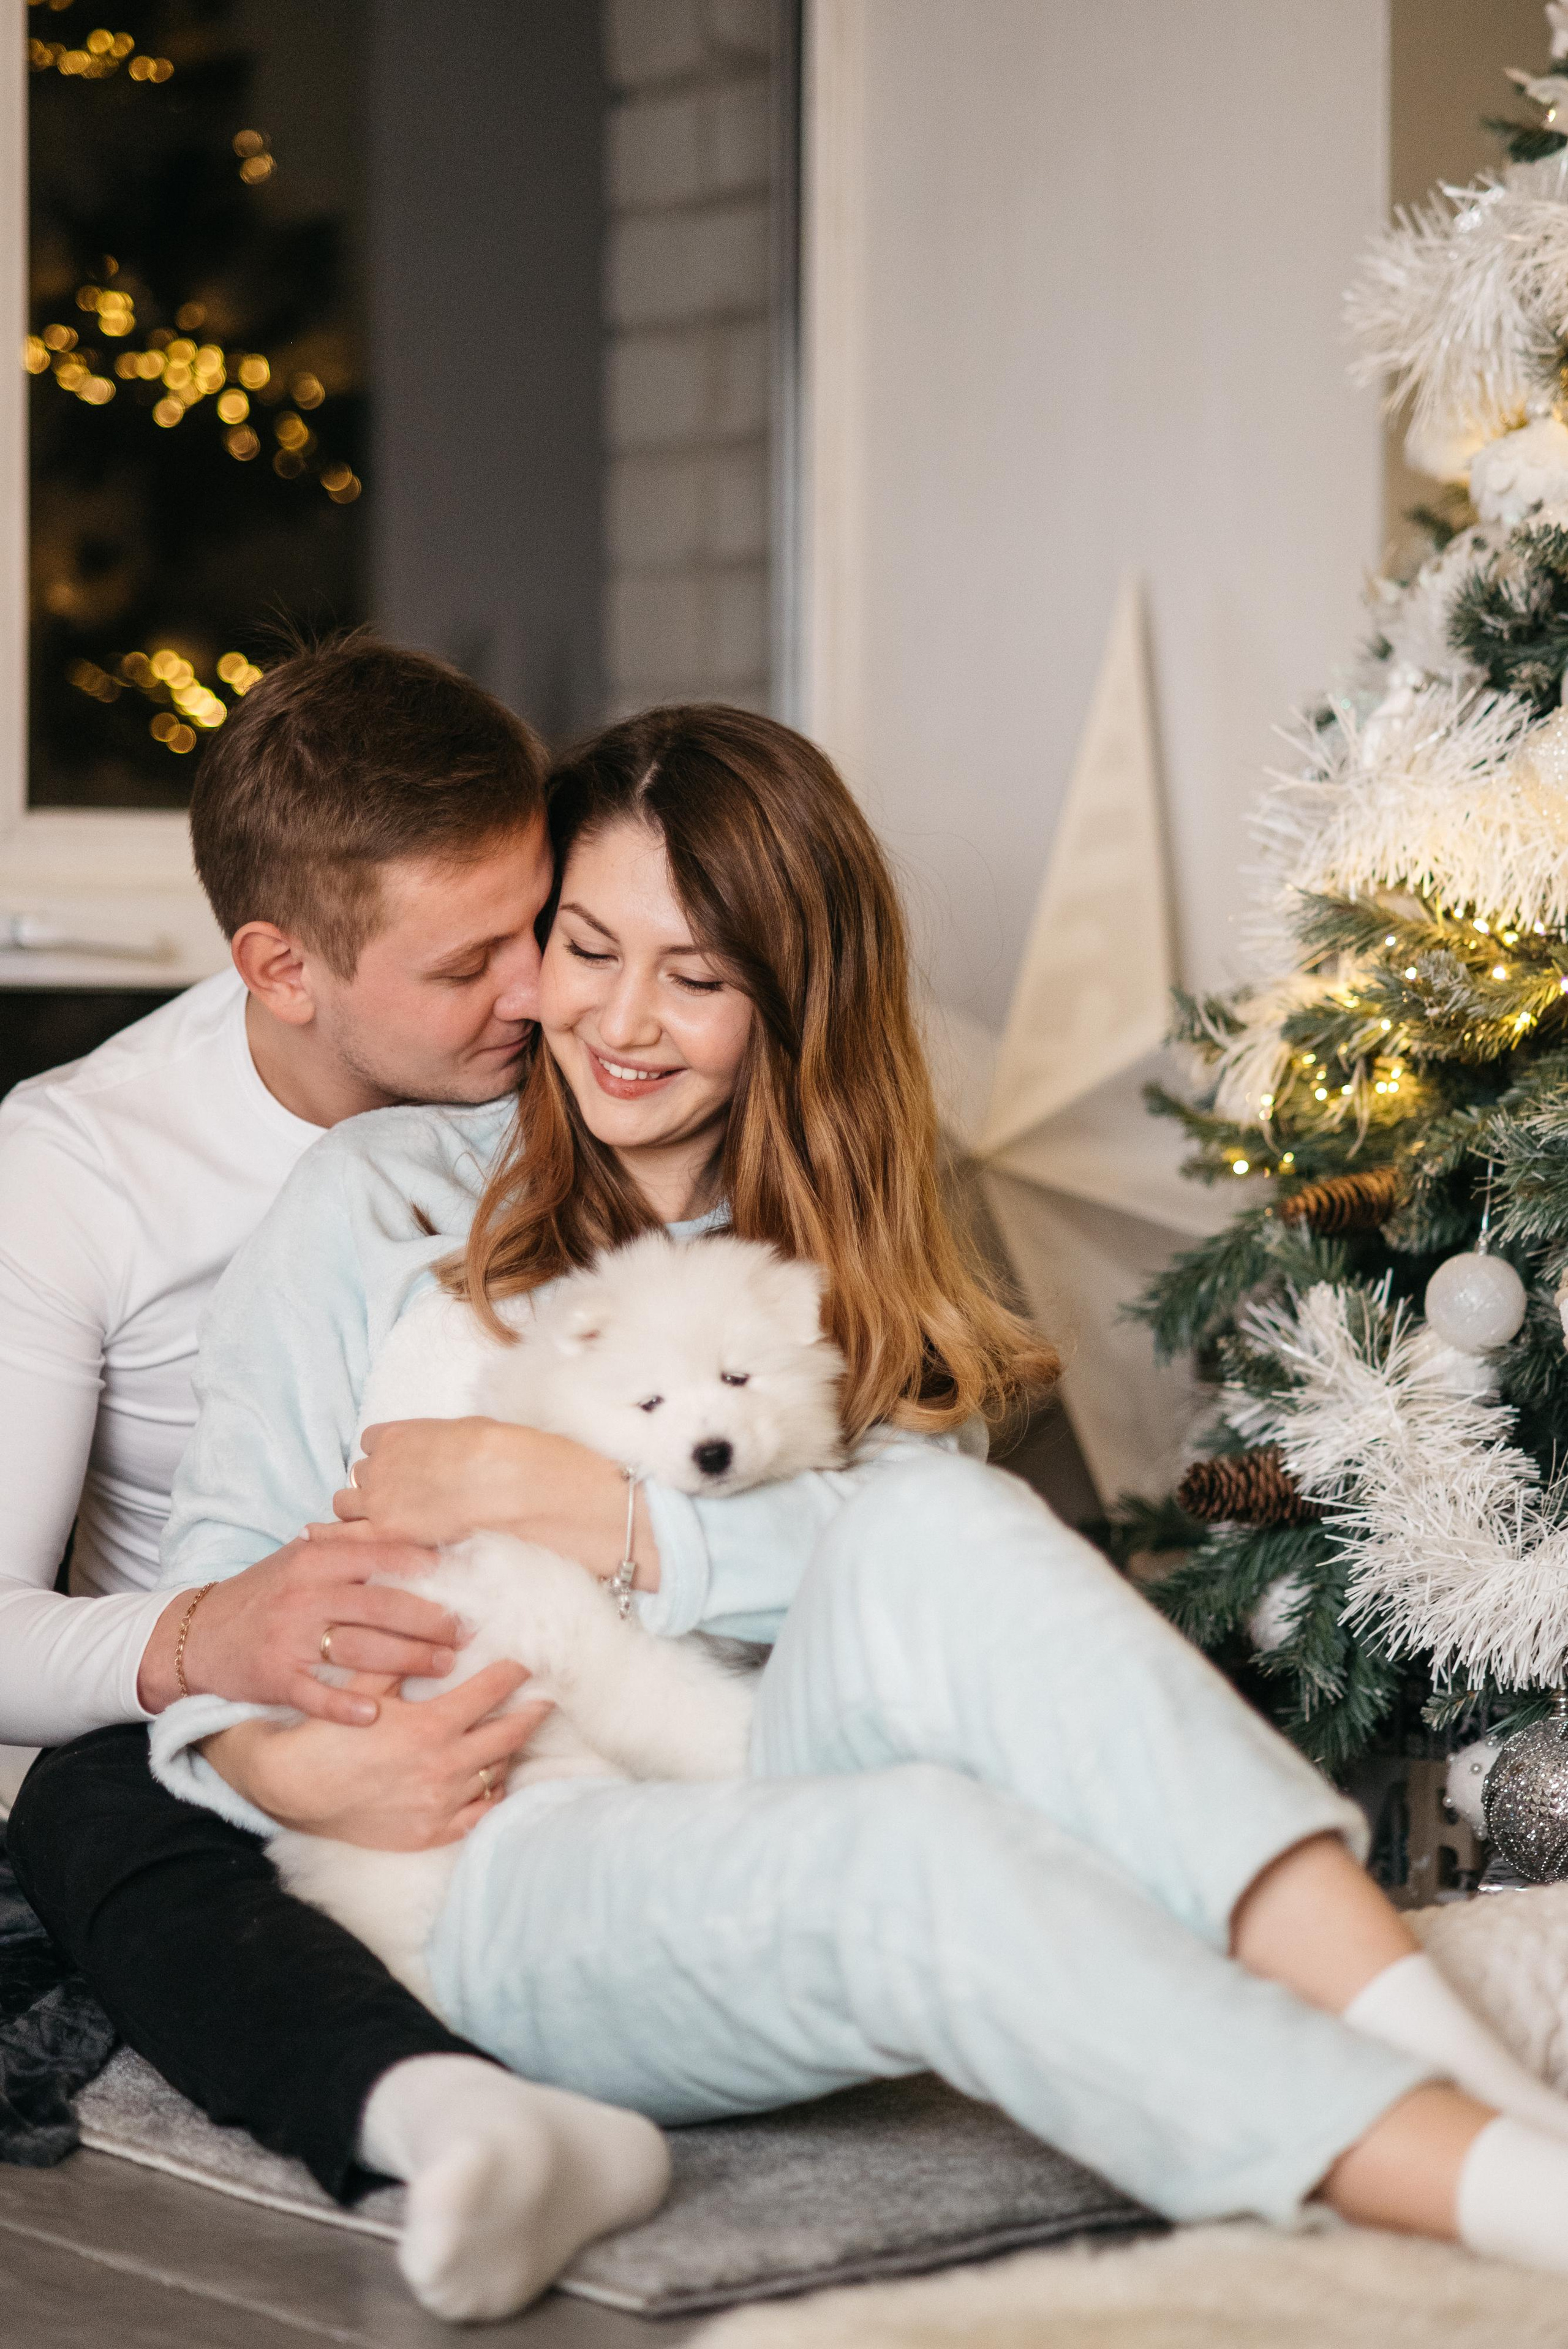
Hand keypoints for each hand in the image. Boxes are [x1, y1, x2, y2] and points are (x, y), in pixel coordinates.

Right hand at [138, 1524, 459, 1724]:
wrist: (195, 1634)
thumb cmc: (262, 1595)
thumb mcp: (298, 1560)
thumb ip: (346, 1552)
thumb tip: (412, 1545)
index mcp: (315, 1560)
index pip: (380, 1558)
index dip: (426, 1569)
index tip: (464, 1582)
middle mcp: (304, 1595)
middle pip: (381, 1606)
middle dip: (430, 1620)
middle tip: (466, 1632)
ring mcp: (289, 1638)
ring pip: (359, 1648)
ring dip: (407, 1659)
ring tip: (446, 1665)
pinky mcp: (274, 1678)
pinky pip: (315, 1694)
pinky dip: (345, 1706)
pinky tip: (377, 1715)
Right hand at [199, 1660, 552, 1847]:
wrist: (293, 1789)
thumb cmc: (327, 1731)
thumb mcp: (363, 1685)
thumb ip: (401, 1658)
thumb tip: (437, 1633)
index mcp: (430, 1726)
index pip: (490, 1691)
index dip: (513, 1672)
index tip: (527, 1660)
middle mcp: (443, 1766)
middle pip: (508, 1734)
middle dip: (531, 1711)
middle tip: (547, 1697)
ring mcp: (440, 1803)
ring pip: (494, 1772)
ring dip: (509, 1750)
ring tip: (517, 1733)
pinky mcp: (431, 1831)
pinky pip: (479, 1813)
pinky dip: (491, 1794)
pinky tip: (493, 1778)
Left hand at [334, 1417, 660, 1589]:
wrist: (515, 1483)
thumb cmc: (505, 1452)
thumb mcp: (469, 1431)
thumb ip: (441, 1444)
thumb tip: (445, 1452)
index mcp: (401, 1434)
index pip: (373, 1443)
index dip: (388, 1459)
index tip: (403, 1472)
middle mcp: (382, 1463)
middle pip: (359, 1476)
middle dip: (374, 1487)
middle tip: (400, 1504)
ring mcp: (379, 1499)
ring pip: (345, 1505)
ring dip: (362, 1514)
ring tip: (389, 1529)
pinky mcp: (386, 1533)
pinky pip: (343, 1537)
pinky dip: (344, 1540)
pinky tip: (353, 1549)